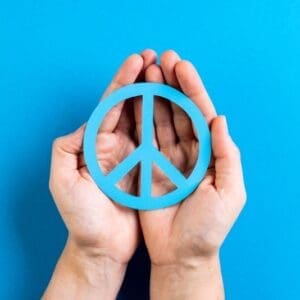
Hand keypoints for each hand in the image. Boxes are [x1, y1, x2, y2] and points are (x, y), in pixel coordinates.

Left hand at [43, 50, 156, 298]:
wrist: (102, 246)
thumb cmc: (82, 219)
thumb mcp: (63, 184)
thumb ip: (66, 150)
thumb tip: (83, 124)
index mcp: (95, 144)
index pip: (110, 106)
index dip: (123, 82)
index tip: (137, 61)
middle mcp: (115, 145)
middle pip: (130, 105)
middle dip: (143, 80)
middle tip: (158, 58)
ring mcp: (134, 155)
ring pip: (147, 117)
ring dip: (158, 94)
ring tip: (170, 73)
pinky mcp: (149, 167)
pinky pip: (160, 138)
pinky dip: (168, 120)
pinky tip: (178, 105)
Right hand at [137, 50, 246, 298]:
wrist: (180, 252)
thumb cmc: (208, 227)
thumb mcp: (229, 192)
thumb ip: (227, 155)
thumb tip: (220, 119)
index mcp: (210, 154)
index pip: (202, 114)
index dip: (193, 89)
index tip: (182, 66)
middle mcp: (189, 151)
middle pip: (180, 111)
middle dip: (173, 85)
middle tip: (162, 59)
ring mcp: (167, 156)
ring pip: (161, 119)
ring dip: (155, 95)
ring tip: (148, 71)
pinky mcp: (148, 165)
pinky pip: (144, 137)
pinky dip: (141, 117)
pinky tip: (137, 98)